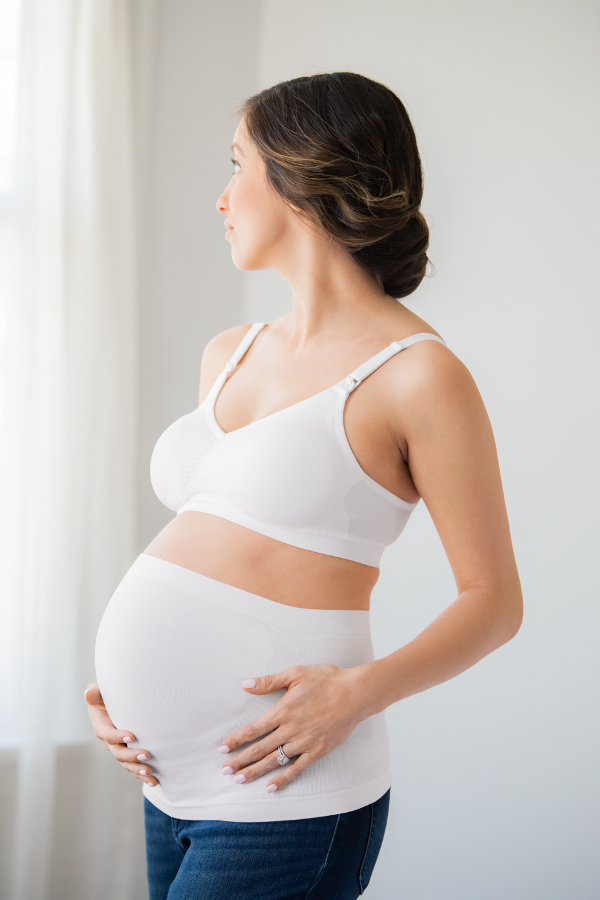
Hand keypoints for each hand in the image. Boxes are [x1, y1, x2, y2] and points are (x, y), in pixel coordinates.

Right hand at [84, 683, 157, 786]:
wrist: (115, 704)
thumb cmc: (108, 695)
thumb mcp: (100, 692)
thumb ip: (95, 693)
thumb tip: (89, 693)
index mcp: (102, 726)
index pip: (107, 734)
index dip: (117, 737)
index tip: (132, 737)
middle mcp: (110, 741)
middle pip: (118, 753)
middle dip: (131, 756)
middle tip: (146, 754)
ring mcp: (119, 749)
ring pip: (126, 764)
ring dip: (138, 769)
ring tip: (151, 772)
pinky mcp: (128, 753)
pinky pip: (134, 767)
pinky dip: (142, 776)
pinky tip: (154, 781)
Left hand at [218, 664, 368, 792]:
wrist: (355, 694)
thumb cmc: (326, 680)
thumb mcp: (296, 674)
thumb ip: (269, 681)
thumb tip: (245, 684)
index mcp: (283, 711)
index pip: (253, 730)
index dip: (237, 740)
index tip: (223, 749)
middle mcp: (290, 730)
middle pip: (260, 749)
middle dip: (240, 761)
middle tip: (225, 771)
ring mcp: (304, 743)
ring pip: (275, 761)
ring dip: (255, 771)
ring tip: (239, 780)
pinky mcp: (317, 751)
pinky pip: (296, 769)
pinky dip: (282, 779)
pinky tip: (270, 788)